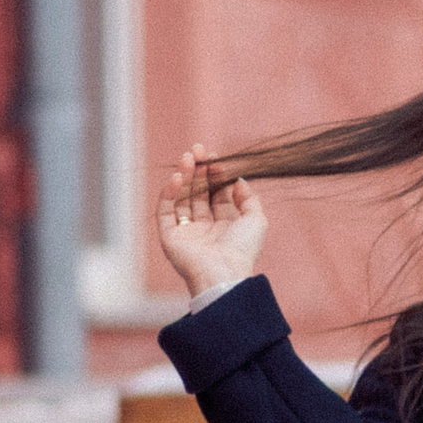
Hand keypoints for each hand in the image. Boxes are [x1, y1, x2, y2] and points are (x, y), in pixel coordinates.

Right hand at [157, 143, 267, 296]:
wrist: (223, 273)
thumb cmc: (242, 249)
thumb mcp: (256, 220)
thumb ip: (249, 198)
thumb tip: (239, 180)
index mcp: (225, 226)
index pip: (217, 195)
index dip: (216, 176)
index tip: (216, 158)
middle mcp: (204, 229)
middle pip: (198, 193)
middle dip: (198, 171)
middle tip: (197, 150)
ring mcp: (186, 232)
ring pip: (182, 198)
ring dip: (184, 176)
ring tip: (187, 157)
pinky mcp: (169, 236)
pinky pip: (166, 210)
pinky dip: (170, 192)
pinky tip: (178, 177)